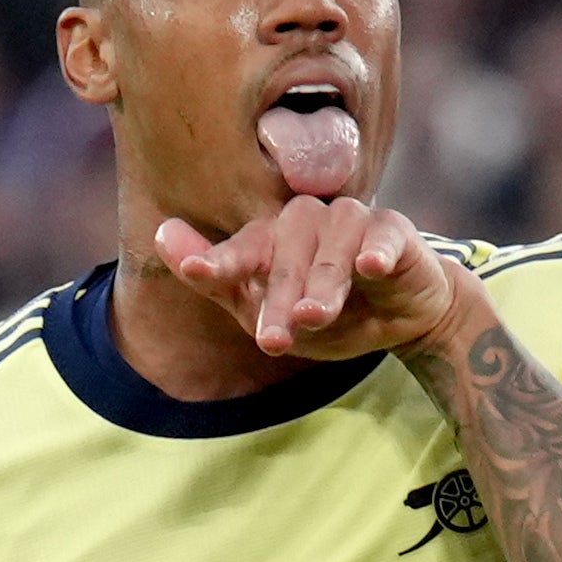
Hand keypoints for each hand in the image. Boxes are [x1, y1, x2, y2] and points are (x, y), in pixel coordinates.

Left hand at [149, 192, 466, 367]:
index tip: (196, 271)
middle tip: (272, 341)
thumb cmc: (327, 310)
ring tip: (314, 317)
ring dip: (322, 283)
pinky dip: (376, 251)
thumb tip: (162, 232)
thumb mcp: (267, 309)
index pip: (244, 247)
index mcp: (274, 237)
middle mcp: (309, 221)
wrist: (399, 321)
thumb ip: (217, 278)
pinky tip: (370, 268)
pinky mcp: (394, 231)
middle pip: (287, 254)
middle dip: (279, 298)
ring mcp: (352, 221)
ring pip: (332, 243)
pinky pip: (382, 235)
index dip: (220, 260)